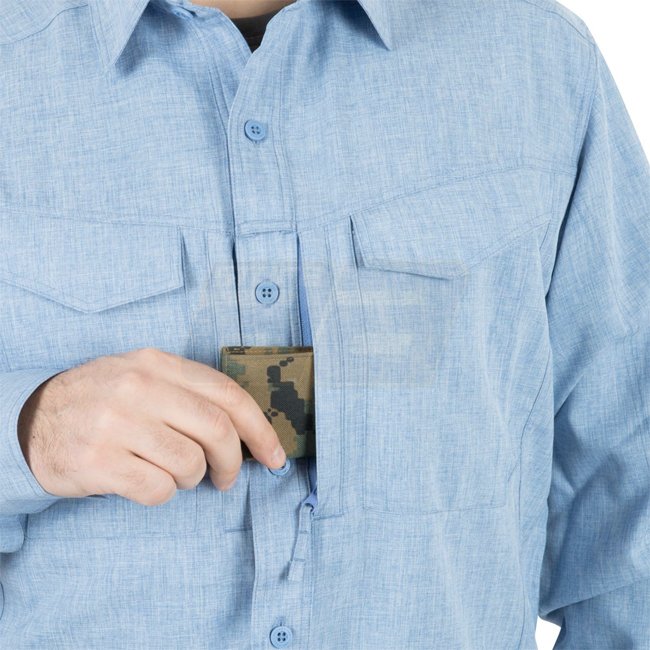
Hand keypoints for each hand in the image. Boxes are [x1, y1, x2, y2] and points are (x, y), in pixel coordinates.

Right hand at [16, 348, 286, 505]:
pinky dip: (163, 493)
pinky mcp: (98, 461)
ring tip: (174, 474)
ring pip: (190, 463)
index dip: (260, 429)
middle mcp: (138, 387)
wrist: (31, 418)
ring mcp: (116, 423)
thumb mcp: (143, 376)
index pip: (228, 394)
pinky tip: (145, 482)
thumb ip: (189, 393)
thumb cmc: (103, 401)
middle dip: (234, 462)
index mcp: (157, 363)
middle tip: (227, 478)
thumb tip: (248, 431)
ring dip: (192, 478)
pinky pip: (158, 489)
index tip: (275, 456)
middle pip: (217, 429)